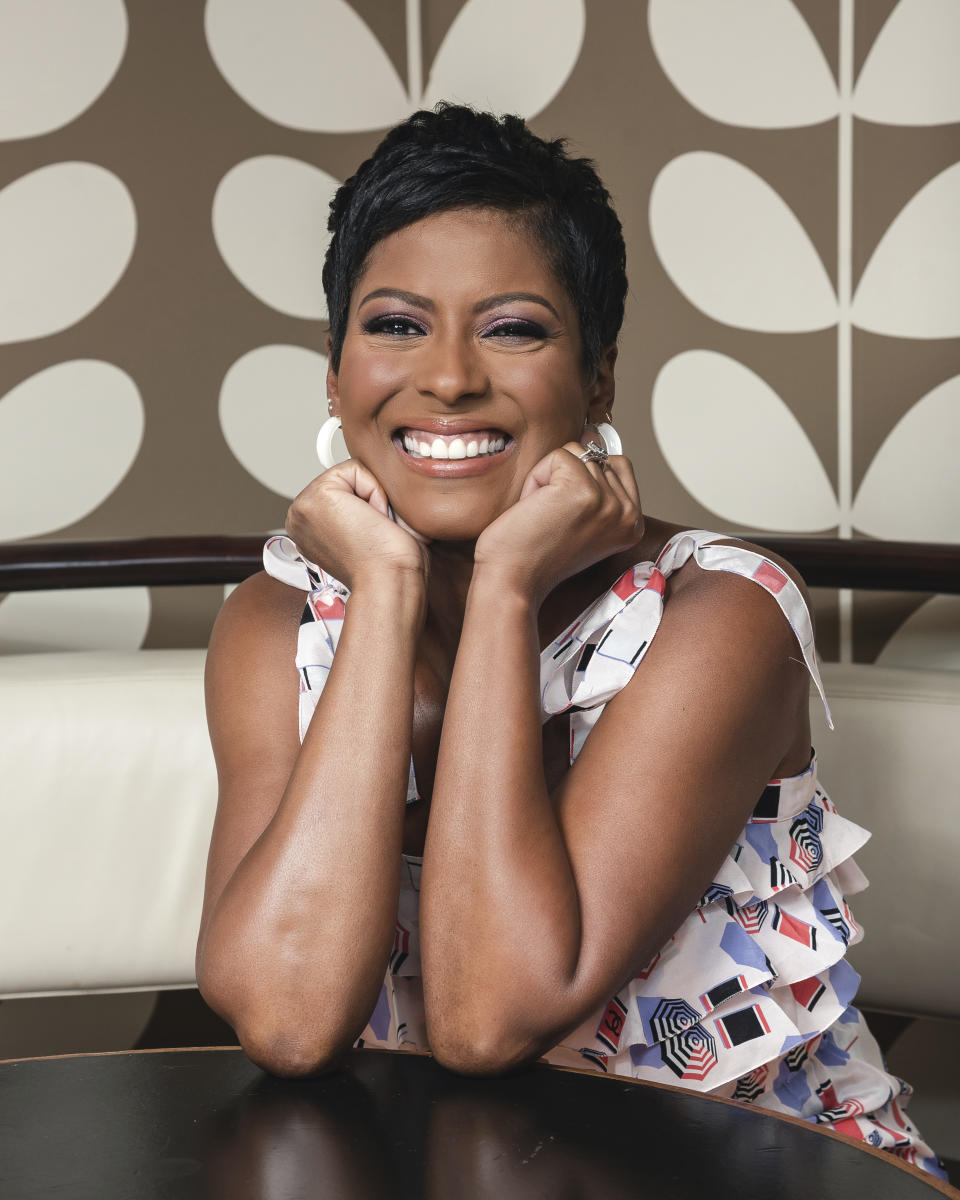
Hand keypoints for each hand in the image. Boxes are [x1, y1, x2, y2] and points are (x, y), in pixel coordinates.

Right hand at [286, 461, 430, 590]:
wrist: (389, 583)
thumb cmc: (389, 566)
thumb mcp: (366, 529)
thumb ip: (360, 503)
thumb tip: (374, 480)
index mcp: (309, 528)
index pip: (344, 491)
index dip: (369, 506)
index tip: (370, 536)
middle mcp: (300, 518)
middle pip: (347, 478)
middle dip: (370, 498)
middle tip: (373, 533)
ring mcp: (302, 507)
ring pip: (352, 472)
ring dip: (373, 497)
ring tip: (372, 528)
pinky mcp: (315, 497)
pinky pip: (356, 468)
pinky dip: (375, 492)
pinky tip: (372, 521)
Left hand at [473, 442, 642, 604]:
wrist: (512, 582)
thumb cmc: (535, 554)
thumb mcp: (580, 517)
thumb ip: (596, 481)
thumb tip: (593, 434)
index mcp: (632, 523)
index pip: (617, 465)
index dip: (583, 480)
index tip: (566, 518)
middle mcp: (627, 513)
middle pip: (595, 456)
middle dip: (563, 480)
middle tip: (552, 520)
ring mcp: (608, 502)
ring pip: (575, 453)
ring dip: (547, 480)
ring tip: (542, 516)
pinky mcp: (583, 490)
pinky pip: (556, 457)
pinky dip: (535, 479)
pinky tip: (534, 510)